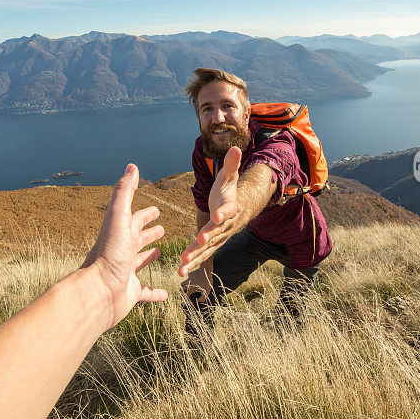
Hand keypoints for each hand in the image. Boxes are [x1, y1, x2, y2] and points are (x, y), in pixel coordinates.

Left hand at [81, 164, 167, 327]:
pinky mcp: (130, 292)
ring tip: (158, 251)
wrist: (98, 290)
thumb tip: (132, 166)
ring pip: (139, 262)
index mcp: (120, 233)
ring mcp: (126, 272)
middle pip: (137, 238)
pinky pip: (145, 291)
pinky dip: (155, 292)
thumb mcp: (118, 217)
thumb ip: (125, 192)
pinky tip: (165, 293)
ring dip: (148, 256)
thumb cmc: (109, 253)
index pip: (135, 219)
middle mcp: (122, 251)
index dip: (146, 214)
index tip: (157, 210)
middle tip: (161, 229)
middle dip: (148, 232)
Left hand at [179, 146, 241, 276]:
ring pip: (208, 247)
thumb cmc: (229, 191)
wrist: (239, 210)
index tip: (218, 216)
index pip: (227, 210)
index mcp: (229, 207)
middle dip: (207, 237)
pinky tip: (181, 271)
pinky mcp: (211, 245)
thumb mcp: (230, 177)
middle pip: (216, 231)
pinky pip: (203, 255)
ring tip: (184, 264)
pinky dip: (193, 263)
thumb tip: (236, 147)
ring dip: (196, 256)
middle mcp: (225, 225)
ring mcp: (219, 237)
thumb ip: (231, 165)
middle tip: (199, 240)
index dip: (223, 213)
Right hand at [180, 257, 213, 296]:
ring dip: (183, 286)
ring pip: (182, 283)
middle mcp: (188, 284)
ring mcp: (188, 279)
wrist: (206, 270)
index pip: (185, 295)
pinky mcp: (190, 274)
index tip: (186, 299)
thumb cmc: (207, 282)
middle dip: (183, 292)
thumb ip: (203, 298)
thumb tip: (199, 301)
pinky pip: (187, 277)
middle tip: (185, 294)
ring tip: (187, 287)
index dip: (185, 298)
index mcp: (191, 289)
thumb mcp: (206, 291)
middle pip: (181, 290)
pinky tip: (192, 280)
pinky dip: (188, 279)